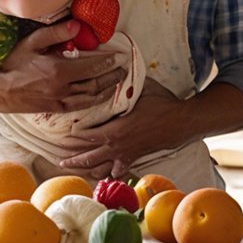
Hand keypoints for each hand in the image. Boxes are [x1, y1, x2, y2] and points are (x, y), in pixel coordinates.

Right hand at [0, 20, 127, 112]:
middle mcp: (62, 88)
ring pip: (89, 98)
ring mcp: (58, 101)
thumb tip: (77, 25)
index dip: (108, 62)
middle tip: (123, 69)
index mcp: (58, 70)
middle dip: (112, 76)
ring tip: (116, 83)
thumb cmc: (11, 62)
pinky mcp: (54, 109)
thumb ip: (55, 33)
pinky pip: (79, 106)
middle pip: (95, 84)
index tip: (119, 56)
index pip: (92, 67)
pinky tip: (98, 96)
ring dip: (106, 90)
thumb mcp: (31, 42)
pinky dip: (92, 101)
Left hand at [58, 80, 189, 178]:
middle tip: (60, 162)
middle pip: (89, 158)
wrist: (181, 122)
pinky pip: (119, 172)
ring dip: (89, 170)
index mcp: (115, 130)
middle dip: (73, 161)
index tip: (64, 134)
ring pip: (102, 169)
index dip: (73, 136)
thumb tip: (112, 68)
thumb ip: (123, 82)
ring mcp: (125, 155)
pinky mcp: (135, 159)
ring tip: (79, 169)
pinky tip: (104, 175)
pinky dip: (110, 175)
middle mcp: (117, 146)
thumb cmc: (161, 104)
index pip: (86, 136)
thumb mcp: (140, 88)